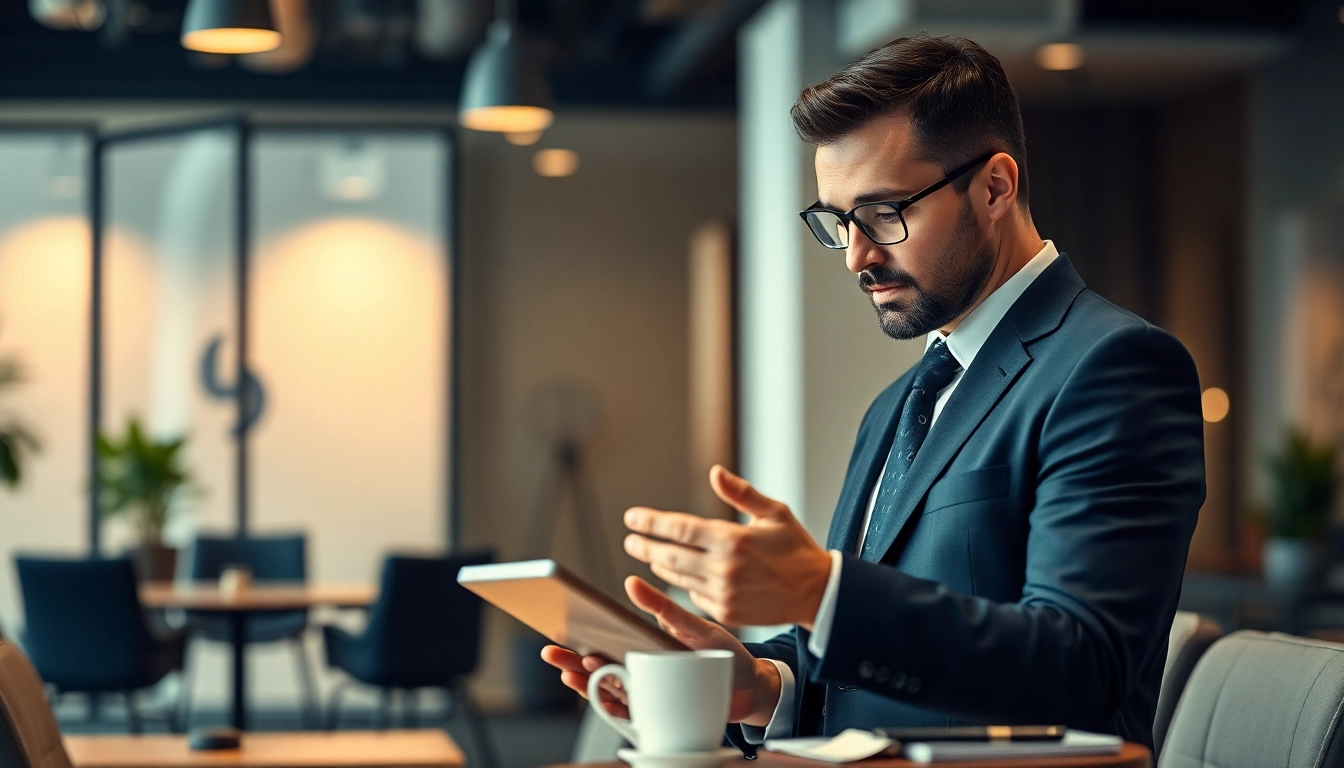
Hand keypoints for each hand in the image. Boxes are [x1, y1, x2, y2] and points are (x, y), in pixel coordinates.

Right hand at [540, 575, 781, 725]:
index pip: (603, 642)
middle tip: (551, 652)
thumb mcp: (694, 626)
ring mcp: (647, 692)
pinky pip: (629, 714)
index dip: (578, 638)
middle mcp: (640, 670)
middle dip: (571, 661)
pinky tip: (602, 699)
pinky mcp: (658, 713)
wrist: (751, 686)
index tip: (560, 629)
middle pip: (597, 667)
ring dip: (587, 684)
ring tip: (572, 672)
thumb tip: (631, 583)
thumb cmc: (723, 654)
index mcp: (643, 647)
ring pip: (607, 690)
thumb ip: (664, 609)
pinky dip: (612, 707)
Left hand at [622, 465, 831, 628]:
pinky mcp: (727, 612)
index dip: (651, 523)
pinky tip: (679, 575)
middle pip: (670, 555)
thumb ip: (741, 493)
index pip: (680, 528)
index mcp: (733, 539)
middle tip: (631, 539)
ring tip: (650, 555)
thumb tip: (715, 473)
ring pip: (679, 578)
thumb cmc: (796, 549)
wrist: (817, 592)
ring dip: (660, 565)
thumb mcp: (774, 513)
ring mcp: (724, 592)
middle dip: (645, 546)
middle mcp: (724, 567)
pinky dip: (683, 585)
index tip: (632, 518)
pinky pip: (694, 596)